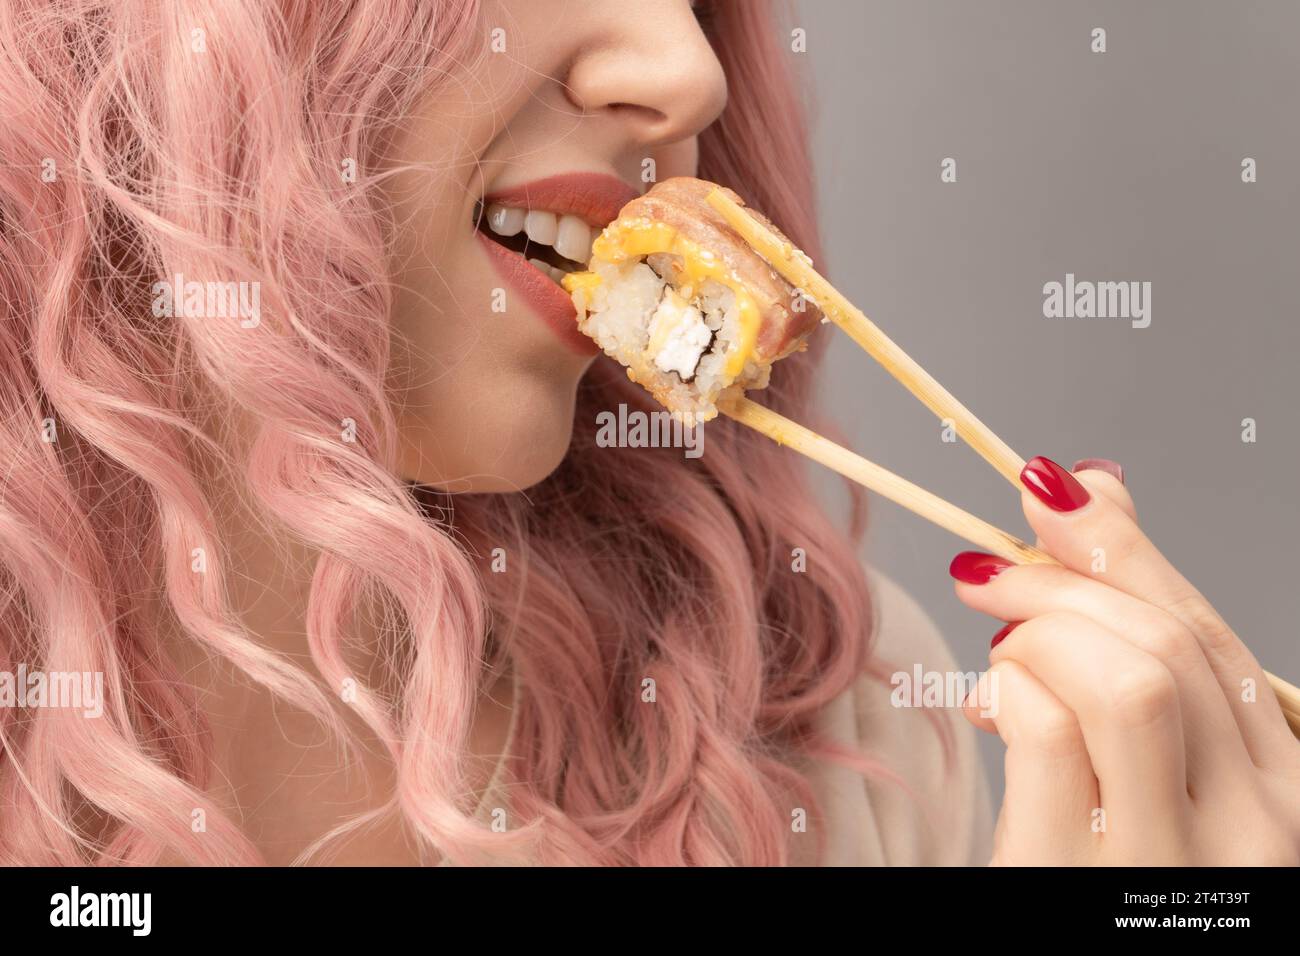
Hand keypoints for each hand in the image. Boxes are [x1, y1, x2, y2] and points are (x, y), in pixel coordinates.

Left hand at [950, 456, 1299, 865]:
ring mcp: (1186, 864)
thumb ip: (1127, 651)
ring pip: (1130, 675)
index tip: (1053, 489)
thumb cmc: (1107, 875)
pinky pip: (1054, 729)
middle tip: (988, 571)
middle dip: (1065, 578)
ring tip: (996, 659)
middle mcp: (1261, 828)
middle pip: (1173, 644)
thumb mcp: (1136, 770)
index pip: (1211, 637)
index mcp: (1279, 790)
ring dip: (1040, 633)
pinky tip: (989, 707)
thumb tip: (1088, 488)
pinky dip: (1008, 687)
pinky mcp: (1091, 882)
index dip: (1124, 549)